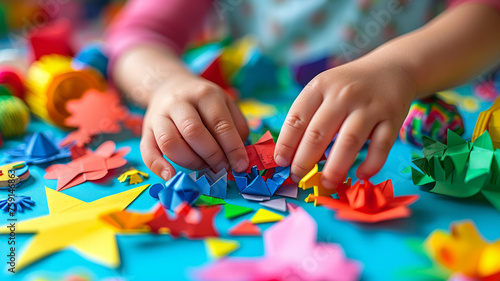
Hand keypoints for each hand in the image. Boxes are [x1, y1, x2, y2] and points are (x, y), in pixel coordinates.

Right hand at [140, 73, 248, 179]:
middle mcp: (179, 102)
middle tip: (222, 167)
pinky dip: (158, 166)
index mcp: (205, 94)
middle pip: (194, 132)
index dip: (232, 148)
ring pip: (170, 143)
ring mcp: (160, 115)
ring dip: (190, 162)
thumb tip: (239, 158)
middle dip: (212, 156)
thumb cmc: (204, 102)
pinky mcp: (146, 129)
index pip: (220, 124)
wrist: (171, 86)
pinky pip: (147, 150)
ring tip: (204, 167)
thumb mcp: (226, 105)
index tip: (240, 166)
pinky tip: (171, 176)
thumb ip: (237, 128)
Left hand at [274, 60, 416, 187]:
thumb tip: (291, 155)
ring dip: (334, 168)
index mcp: (320, 87)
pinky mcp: (392, 119)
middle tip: (297, 177)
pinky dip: (371, 164)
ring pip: (348, 142)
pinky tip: (360, 175)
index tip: (281, 162)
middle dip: (304, 161)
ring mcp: (369, 107)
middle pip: (318, 134)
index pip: (296, 119)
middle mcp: (343, 95)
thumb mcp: (324, 90)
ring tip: (326, 183)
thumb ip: (308, 116)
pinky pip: (381, 147)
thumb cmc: (349, 86)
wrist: (392, 69)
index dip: (286, 143)